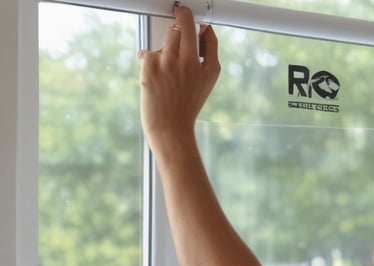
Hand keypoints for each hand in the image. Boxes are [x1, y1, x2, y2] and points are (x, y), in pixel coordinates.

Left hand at [137, 6, 220, 147]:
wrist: (170, 127)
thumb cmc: (188, 104)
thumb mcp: (209, 80)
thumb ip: (209, 53)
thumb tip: (203, 30)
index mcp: (205, 66)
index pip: (204, 32)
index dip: (197, 20)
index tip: (191, 14)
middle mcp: (187, 62)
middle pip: (182, 24)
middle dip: (181, 18)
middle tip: (179, 14)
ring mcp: (166, 62)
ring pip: (166, 36)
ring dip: (166, 43)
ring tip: (168, 63)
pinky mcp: (148, 66)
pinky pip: (148, 52)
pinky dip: (149, 60)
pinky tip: (154, 75)